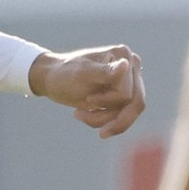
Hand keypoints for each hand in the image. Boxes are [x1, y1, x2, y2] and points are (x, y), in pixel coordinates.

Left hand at [30, 46, 145, 137]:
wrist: (53, 80)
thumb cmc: (64, 74)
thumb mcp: (81, 73)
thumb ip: (104, 71)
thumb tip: (125, 65)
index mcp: (123, 56)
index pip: (126, 93)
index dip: (107, 102)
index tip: (88, 99)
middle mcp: (131, 66)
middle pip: (136, 103)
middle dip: (114, 120)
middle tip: (99, 133)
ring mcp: (130, 81)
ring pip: (128, 113)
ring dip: (103, 120)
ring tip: (79, 114)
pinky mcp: (124, 94)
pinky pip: (122, 115)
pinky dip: (104, 121)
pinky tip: (84, 114)